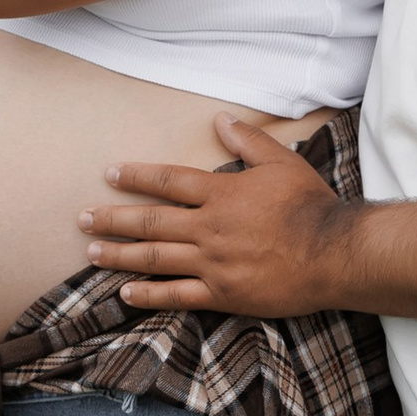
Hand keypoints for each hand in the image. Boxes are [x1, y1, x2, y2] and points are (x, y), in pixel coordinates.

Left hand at [82, 116, 354, 314]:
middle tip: (81, 217)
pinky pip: (176, 296)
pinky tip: (124, 294)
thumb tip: (220, 119)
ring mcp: (212, 264)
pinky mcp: (222, 295)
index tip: (110, 174)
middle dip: (111, 218)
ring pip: (154, 258)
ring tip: (91, 252)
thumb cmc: (311, 206)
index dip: (136, 176)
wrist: (335, 255)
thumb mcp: (282, 164)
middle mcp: (208, 227)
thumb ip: (248, 141)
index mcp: (221, 193)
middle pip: (150, 221)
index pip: (168, 181)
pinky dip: (147, 295)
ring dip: (118, 255)